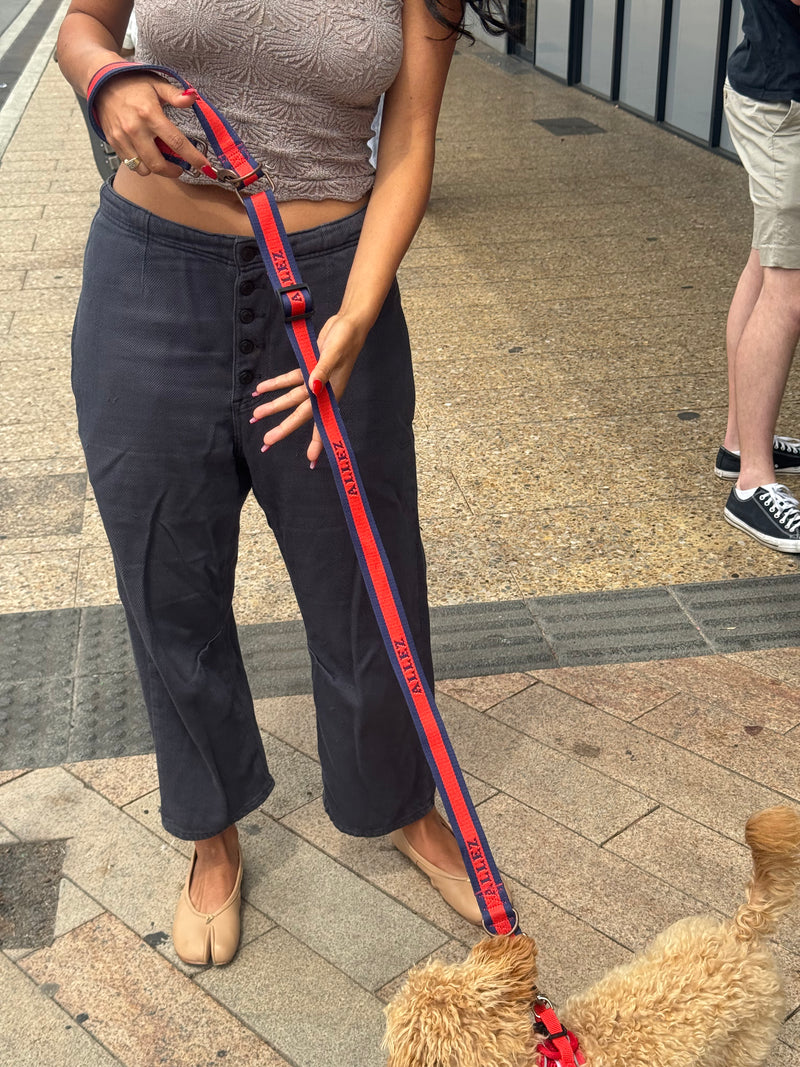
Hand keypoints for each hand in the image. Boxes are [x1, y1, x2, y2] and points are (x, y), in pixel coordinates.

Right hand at [93, 72, 209, 176]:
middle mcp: (135, 129)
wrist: (102, 81)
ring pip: (143, 168)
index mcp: (150, 114)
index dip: (193, 158)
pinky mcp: (113, 142)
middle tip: (180, 167)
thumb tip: (193, 98)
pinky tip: (147, 154)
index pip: (177, 143)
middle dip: (173, 171)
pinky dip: (141, 164)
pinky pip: (130, 164)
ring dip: (156, 169)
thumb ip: (175, 95)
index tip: (205, 168)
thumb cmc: (133, 82)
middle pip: (158, 164)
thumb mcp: (157, 84)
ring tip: (162, 160)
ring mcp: (122, 138)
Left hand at [250, 312, 367, 465]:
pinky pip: (289, 380)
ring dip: (273, 405)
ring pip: (291, 398)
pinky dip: (275, 384)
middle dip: (283, 427)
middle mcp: (322, 391)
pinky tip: (260, 389)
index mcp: (331, 391)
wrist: (349, 323)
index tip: (310, 459)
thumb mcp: (334, 353)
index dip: (316, 440)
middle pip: (300, 413)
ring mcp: (314, 380)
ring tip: (255, 416)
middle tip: (267, 441)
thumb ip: (322, 370)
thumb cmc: (346, 338)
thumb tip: (311, 388)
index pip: (321, 419)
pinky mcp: (309, 368)